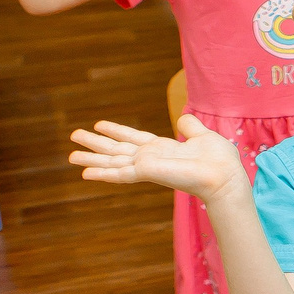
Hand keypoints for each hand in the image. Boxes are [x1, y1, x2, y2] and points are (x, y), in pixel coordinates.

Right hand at [70, 116, 247, 203]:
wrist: (223, 175)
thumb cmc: (219, 160)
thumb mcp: (203, 136)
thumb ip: (190, 127)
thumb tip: (183, 118)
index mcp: (163, 149)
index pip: (134, 138)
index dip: (116, 131)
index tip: (99, 124)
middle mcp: (151, 158)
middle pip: (117, 149)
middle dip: (96, 144)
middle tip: (73, 136)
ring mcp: (146, 167)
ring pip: (112, 162)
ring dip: (91, 159)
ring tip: (70, 156)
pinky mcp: (145, 173)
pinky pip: (118, 174)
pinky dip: (101, 174)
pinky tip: (84, 173)